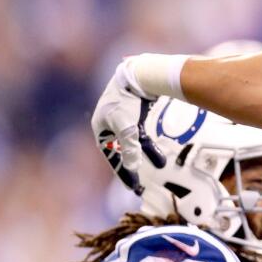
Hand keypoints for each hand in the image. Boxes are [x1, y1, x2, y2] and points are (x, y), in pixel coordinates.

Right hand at [90, 59, 149, 189]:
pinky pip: (141, 135)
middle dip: (131, 167)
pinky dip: (149, 145)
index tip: (132, 187)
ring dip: (145, 155)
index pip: (111, 156)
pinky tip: (160, 156)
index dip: (122, 172)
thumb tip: (132, 167)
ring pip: (133, 144)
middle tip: (140, 186)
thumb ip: (129, 146)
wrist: (140, 74)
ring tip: (159, 167)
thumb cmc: (128, 99)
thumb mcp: (126, 125)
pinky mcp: (135, 114)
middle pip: (120, 151)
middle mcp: (109, 125)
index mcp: (100, 128)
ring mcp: (122, 119)